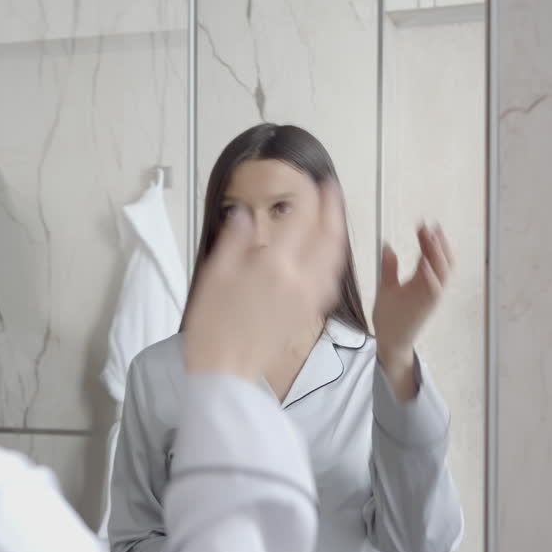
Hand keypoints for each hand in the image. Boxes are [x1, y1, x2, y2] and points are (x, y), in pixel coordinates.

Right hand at [184, 180, 347, 379]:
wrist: (226, 371)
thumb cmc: (213, 325)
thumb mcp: (215, 276)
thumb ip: (234, 241)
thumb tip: (244, 216)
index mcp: (275, 265)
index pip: (301, 220)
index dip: (310, 196)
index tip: (310, 180)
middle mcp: (299, 279)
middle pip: (329, 238)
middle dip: (334, 210)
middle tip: (331, 190)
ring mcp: (308, 299)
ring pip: (335, 261)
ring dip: (338, 234)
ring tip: (334, 219)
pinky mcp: (308, 315)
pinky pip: (330, 282)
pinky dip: (333, 263)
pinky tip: (327, 260)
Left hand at [373, 222, 453, 366]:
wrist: (390, 341)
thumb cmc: (390, 317)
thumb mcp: (387, 287)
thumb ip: (389, 267)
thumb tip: (387, 246)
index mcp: (421, 281)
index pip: (429, 255)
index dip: (428, 239)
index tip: (422, 224)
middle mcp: (429, 287)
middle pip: (441, 260)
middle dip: (437, 243)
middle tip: (430, 226)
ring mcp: (429, 297)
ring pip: (443, 273)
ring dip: (437, 255)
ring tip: (430, 238)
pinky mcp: (425, 308)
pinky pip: (433, 291)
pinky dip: (432, 277)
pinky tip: (425, 264)